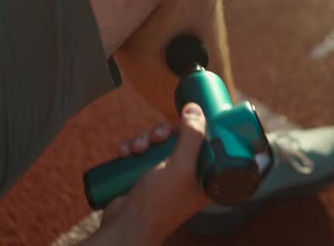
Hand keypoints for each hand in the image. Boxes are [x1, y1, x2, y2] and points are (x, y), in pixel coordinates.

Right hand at [98, 103, 209, 245]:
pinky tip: (125, 153)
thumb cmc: (158, 202)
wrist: (125, 225)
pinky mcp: (146, 175)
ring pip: (159, 143)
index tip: (187, 118)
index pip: (208, 144)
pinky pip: (143, 152)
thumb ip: (191, 137)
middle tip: (157, 137)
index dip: (199, 129)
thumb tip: (195, 108)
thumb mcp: (180, 166)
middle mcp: (189, 176)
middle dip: (164, 133)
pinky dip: (133, 148)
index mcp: (206, 178)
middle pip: (180, 139)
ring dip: (145, 139)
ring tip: (136, 149)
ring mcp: (166, 176)